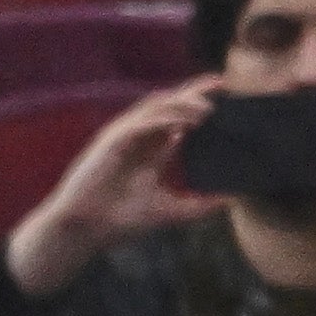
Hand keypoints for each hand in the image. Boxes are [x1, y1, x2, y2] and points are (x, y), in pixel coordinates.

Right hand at [5, 76, 219, 297]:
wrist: (86, 231)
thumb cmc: (119, 221)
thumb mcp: (169, 211)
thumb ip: (198, 206)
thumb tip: (229, 202)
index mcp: (149, 151)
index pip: (177, 118)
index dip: (200, 105)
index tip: (226, 99)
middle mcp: (137, 139)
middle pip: (169, 104)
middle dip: (195, 91)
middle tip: (223, 84)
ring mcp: (123, 137)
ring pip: (156, 107)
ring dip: (183, 103)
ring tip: (209, 108)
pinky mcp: (111, 142)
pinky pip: (141, 123)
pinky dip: (163, 119)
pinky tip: (184, 123)